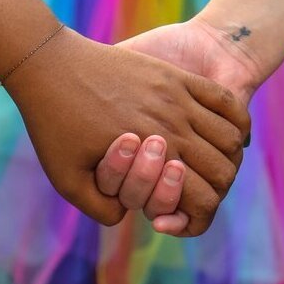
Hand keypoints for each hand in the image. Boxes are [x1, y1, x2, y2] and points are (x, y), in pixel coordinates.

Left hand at [4, 28, 249, 234]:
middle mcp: (172, 127)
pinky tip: (227, 133)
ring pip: (230, 138)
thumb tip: (134, 215)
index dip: (197, 218)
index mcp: (151, 157)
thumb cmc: (53, 124)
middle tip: (194, 190)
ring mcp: (176, 97)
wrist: (48, 65)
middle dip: (215, 189)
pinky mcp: (173, 76)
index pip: (203, 201)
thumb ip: (103, 209)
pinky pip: (223, 101)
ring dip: (227, 157)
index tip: (175, 216)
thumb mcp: (67, 179)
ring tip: (208, 164)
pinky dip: (235, 122)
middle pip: (224, 171)